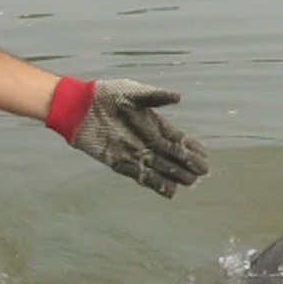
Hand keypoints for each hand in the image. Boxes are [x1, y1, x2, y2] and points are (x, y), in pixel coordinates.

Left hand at [47, 77, 209, 197]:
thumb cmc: (105, 95)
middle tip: (202, 173)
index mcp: (152, 122)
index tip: (205, 155)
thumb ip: (155, 97)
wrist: (78, 106)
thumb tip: (179, 97)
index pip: (177, 137)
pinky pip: (139, 175)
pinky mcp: (118, 161)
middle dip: (186, 164)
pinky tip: (169, 190)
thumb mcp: (132, 92)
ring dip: (174, 175)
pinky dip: (154, 183)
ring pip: (158, 167)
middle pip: (171, 155)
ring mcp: (133, 151)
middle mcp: (145, 139)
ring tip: (190, 182)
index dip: (191, 146)